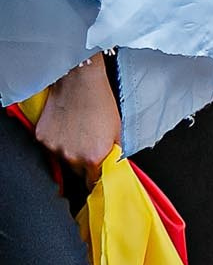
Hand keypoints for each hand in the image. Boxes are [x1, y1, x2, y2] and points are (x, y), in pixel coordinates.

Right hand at [33, 54, 119, 181]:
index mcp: (93, 158)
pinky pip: (50, 147)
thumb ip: (114, 153)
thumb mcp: (117, 132)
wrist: (80, 84)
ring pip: (62, 159)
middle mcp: (72, 156)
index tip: (97, 175)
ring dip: (69, 152)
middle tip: (88, 147)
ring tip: (77, 134)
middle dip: (83, 164)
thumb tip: (113, 165)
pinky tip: (65, 128)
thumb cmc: (101, 103)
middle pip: (76, 172)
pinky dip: (57, 141)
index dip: (96, 177)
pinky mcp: (42, 138)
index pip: (93, 180)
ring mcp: (55, 148)